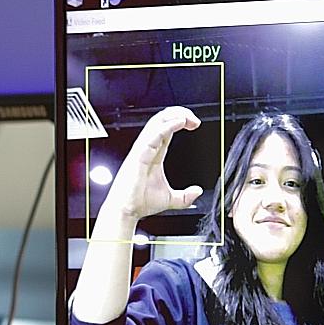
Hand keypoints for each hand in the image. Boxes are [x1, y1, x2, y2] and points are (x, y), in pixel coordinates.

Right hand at [106, 105, 203, 221]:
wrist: (126, 211)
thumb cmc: (140, 202)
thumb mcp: (170, 199)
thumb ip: (185, 196)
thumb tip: (197, 192)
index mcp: (153, 153)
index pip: (166, 128)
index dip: (180, 120)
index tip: (195, 125)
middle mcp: (147, 148)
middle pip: (162, 120)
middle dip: (179, 113)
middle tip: (194, 119)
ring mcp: (142, 150)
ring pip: (156, 122)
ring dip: (174, 116)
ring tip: (188, 117)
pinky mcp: (139, 155)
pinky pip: (153, 135)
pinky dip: (167, 126)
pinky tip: (179, 123)